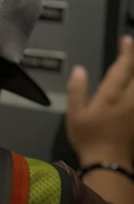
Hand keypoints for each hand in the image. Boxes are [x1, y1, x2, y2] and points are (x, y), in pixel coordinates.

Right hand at [66, 36, 133, 169]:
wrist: (109, 163)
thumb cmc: (89, 138)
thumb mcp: (75, 114)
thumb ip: (77, 90)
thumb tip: (79, 69)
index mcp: (112, 96)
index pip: (123, 68)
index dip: (127, 53)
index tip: (128, 41)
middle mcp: (129, 100)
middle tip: (132, 50)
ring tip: (133, 68)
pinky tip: (133, 89)